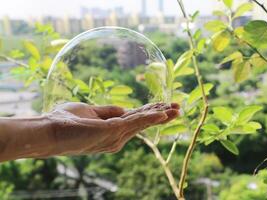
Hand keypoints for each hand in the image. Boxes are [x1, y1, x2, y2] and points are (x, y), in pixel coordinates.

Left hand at [48, 102, 179, 154]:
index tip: (164, 106)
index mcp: (112, 132)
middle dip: (161, 114)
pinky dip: (149, 116)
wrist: (47, 130)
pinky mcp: (110, 131)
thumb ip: (108, 111)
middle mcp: (116, 138)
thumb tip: (123, 108)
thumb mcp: (90, 112)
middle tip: (178, 107)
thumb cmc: (64, 121)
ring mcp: (114, 136)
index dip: (150, 113)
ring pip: (142, 122)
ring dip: (160, 114)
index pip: (136, 121)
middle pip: (143, 123)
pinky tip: (162, 112)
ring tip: (176, 108)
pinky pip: (134, 122)